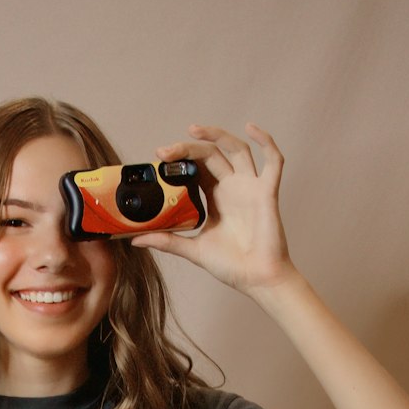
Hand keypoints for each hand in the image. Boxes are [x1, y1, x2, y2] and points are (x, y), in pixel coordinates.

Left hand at [133, 123, 294, 294]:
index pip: (196, 168)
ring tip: (194, 129)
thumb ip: (167, 241)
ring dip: (218, 135)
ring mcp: (250, 188)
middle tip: (165, 152)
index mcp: (215, 197)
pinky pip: (273, 162)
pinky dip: (267, 141)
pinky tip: (253, 128)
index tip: (159, 158)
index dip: (179, 159)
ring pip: (236, 149)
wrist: (257, 280)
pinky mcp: (267, 193)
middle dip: (188, 148)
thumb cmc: (231, 266)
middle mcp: (232, 187)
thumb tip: (135, 240)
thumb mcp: (193, 250)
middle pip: (211, 154)